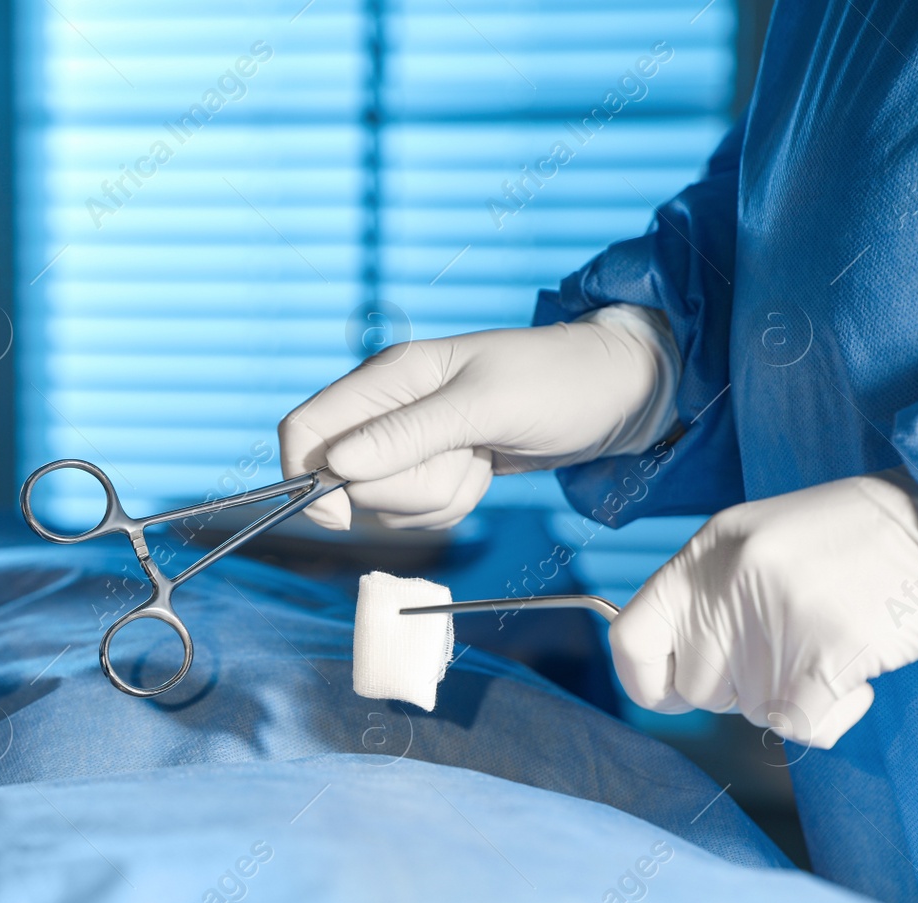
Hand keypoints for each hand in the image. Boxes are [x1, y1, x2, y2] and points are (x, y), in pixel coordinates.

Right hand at [278, 306, 676, 529]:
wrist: (613, 392)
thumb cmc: (557, 381)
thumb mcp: (485, 405)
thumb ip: (410, 434)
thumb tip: (339, 467)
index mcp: (386, 376)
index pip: (305, 429)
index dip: (308, 477)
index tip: (347, 510)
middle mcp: (386, 407)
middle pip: (347, 480)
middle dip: (406, 490)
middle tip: (463, 458)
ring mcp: (409, 439)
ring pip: (385, 502)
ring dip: (436, 497)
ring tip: (482, 458)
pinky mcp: (433, 464)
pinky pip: (418, 509)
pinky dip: (452, 501)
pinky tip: (485, 467)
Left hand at [610, 473, 917, 747]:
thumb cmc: (859, 542)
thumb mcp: (761, 547)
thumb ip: (713, 600)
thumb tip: (679, 672)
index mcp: (706, 554)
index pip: (630, 639)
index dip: (645, 682)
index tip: (672, 695)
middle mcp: (729, 582)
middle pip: (700, 691)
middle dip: (744, 688)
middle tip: (797, 646)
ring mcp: (775, 616)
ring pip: (753, 712)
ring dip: (795, 697)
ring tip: (835, 640)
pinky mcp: (825, 651)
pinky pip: (800, 727)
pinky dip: (831, 716)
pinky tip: (857, 672)